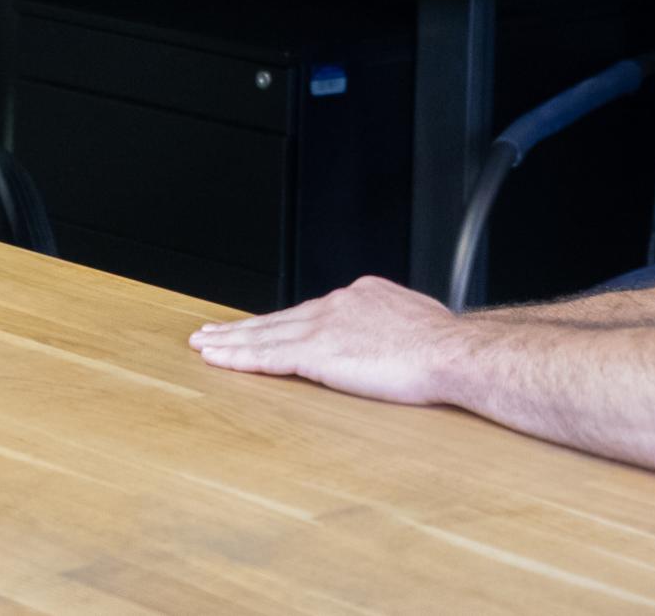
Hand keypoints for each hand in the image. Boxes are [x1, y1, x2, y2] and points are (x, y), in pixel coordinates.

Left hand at [189, 276, 458, 404]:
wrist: (450, 351)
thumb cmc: (446, 346)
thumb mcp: (419, 324)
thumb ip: (395, 328)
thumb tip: (398, 339)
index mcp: (363, 295)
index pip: (310, 312)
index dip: (281, 322)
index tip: (262, 327)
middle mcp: (337, 303)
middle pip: (278, 318)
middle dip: (243, 327)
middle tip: (212, 332)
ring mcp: (324, 325)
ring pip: (265, 335)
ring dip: (231, 342)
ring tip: (204, 345)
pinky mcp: (317, 352)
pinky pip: (268, 356)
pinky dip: (240, 358)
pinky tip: (219, 360)